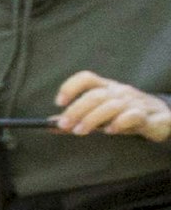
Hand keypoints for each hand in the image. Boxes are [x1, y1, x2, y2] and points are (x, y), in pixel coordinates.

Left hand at [56, 70, 170, 140]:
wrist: (162, 117)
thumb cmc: (126, 114)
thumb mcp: (100, 114)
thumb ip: (77, 118)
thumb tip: (50, 124)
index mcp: (106, 87)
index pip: (87, 78)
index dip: (70, 87)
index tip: (59, 103)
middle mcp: (119, 92)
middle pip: (95, 95)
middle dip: (76, 110)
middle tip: (64, 125)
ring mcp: (134, 102)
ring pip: (111, 105)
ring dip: (92, 118)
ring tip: (80, 131)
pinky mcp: (148, 116)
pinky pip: (133, 115)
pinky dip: (119, 123)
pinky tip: (110, 131)